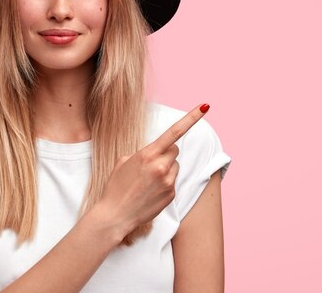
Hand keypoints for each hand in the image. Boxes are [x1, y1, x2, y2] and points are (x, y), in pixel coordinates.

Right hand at [99, 104, 209, 237]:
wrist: (115, 215)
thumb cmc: (116, 186)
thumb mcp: (124, 162)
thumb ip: (144, 152)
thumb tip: (158, 152)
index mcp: (148, 154)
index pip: (174, 131)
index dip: (192, 118)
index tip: (205, 106)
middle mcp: (161, 166)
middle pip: (174, 150)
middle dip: (166, 153)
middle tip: (151, 163)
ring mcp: (168, 181)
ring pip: (175, 165)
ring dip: (166, 168)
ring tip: (149, 180)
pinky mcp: (171, 194)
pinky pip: (173, 180)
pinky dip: (165, 183)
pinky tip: (151, 191)